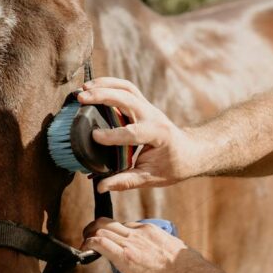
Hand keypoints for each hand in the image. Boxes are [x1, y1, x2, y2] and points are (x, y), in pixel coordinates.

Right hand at [77, 77, 198, 192]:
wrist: (190, 151)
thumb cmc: (173, 166)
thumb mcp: (151, 178)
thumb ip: (126, 181)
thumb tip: (101, 187)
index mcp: (159, 135)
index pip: (134, 132)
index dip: (113, 135)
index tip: (94, 136)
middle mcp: (154, 116)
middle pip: (128, 99)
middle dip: (104, 96)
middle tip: (82, 98)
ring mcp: (148, 107)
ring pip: (127, 88)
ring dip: (105, 84)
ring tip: (84, 88)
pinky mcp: (143, 104)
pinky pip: (126, 89)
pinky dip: (109, 84)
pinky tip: (93, 87)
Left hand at [82, 217, 199, 272]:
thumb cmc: (188, 270)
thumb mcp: (176, 251)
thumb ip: (167, 250)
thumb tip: (169, 258)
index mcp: (151, 231)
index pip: (126, 226)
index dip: (114, 232)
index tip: (111, 240)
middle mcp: (139, 234)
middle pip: (110, 223)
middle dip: (95, 228)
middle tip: (89, 237)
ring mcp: (131, 244)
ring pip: (101, 230)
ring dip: (89, 235)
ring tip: (84, 244)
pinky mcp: (125, 257)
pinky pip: (100, 243)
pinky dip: (88, 244)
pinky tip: (84, 249)